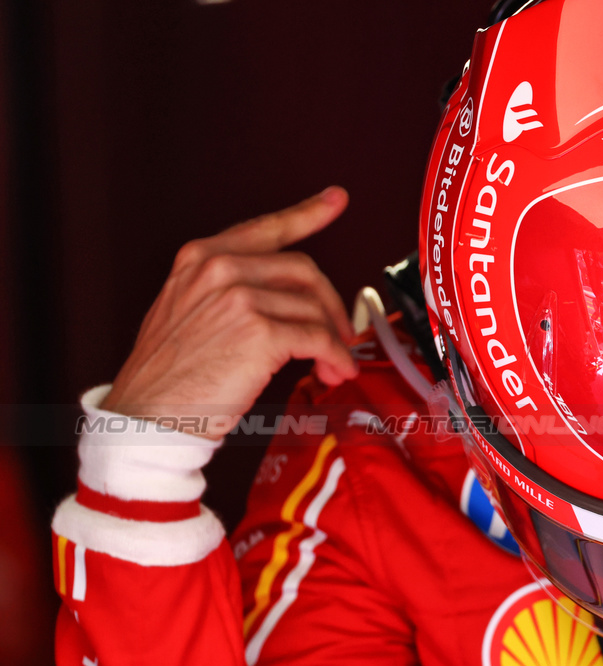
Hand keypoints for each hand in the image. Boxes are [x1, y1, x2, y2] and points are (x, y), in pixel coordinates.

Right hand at [101, 187, 358, 439]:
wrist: (147, 415)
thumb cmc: (166, 378)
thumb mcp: (184, 312)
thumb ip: (226, 292)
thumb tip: (283, 300)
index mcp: (201, 258)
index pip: (265, 229)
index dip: (308, 213)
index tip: (334, 200)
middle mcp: (220, 269)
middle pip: (304, 271)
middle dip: (331, 304)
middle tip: (342, 332)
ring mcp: (240, 298)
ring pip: (315, 308)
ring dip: (334, 340)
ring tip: (333, 365)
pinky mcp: (260, 333)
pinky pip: (319, 338)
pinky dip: (335, 357)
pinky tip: (334, 371)